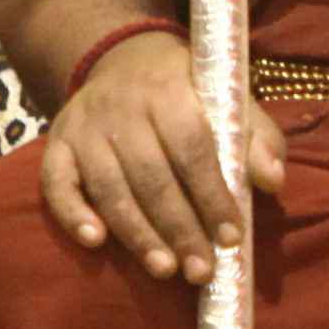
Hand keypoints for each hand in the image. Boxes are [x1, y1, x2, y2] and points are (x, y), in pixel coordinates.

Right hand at [35, 29, 281, 289]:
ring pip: (109, 187)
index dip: (212, 195)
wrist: (122, 57)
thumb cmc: (187, 90)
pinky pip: (56, 183)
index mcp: (169, 88)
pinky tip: (95, 241)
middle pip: (150, 175)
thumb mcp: (226, 97)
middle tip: (201, 270)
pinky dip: (72, 213)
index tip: (231, 237)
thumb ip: (255, 136)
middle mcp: (121, 106)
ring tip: (164, 269)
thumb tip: (271, 181)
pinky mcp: (57, 144)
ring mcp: (84, 126)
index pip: (192, 148)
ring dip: (137, 233)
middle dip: (179, 228)